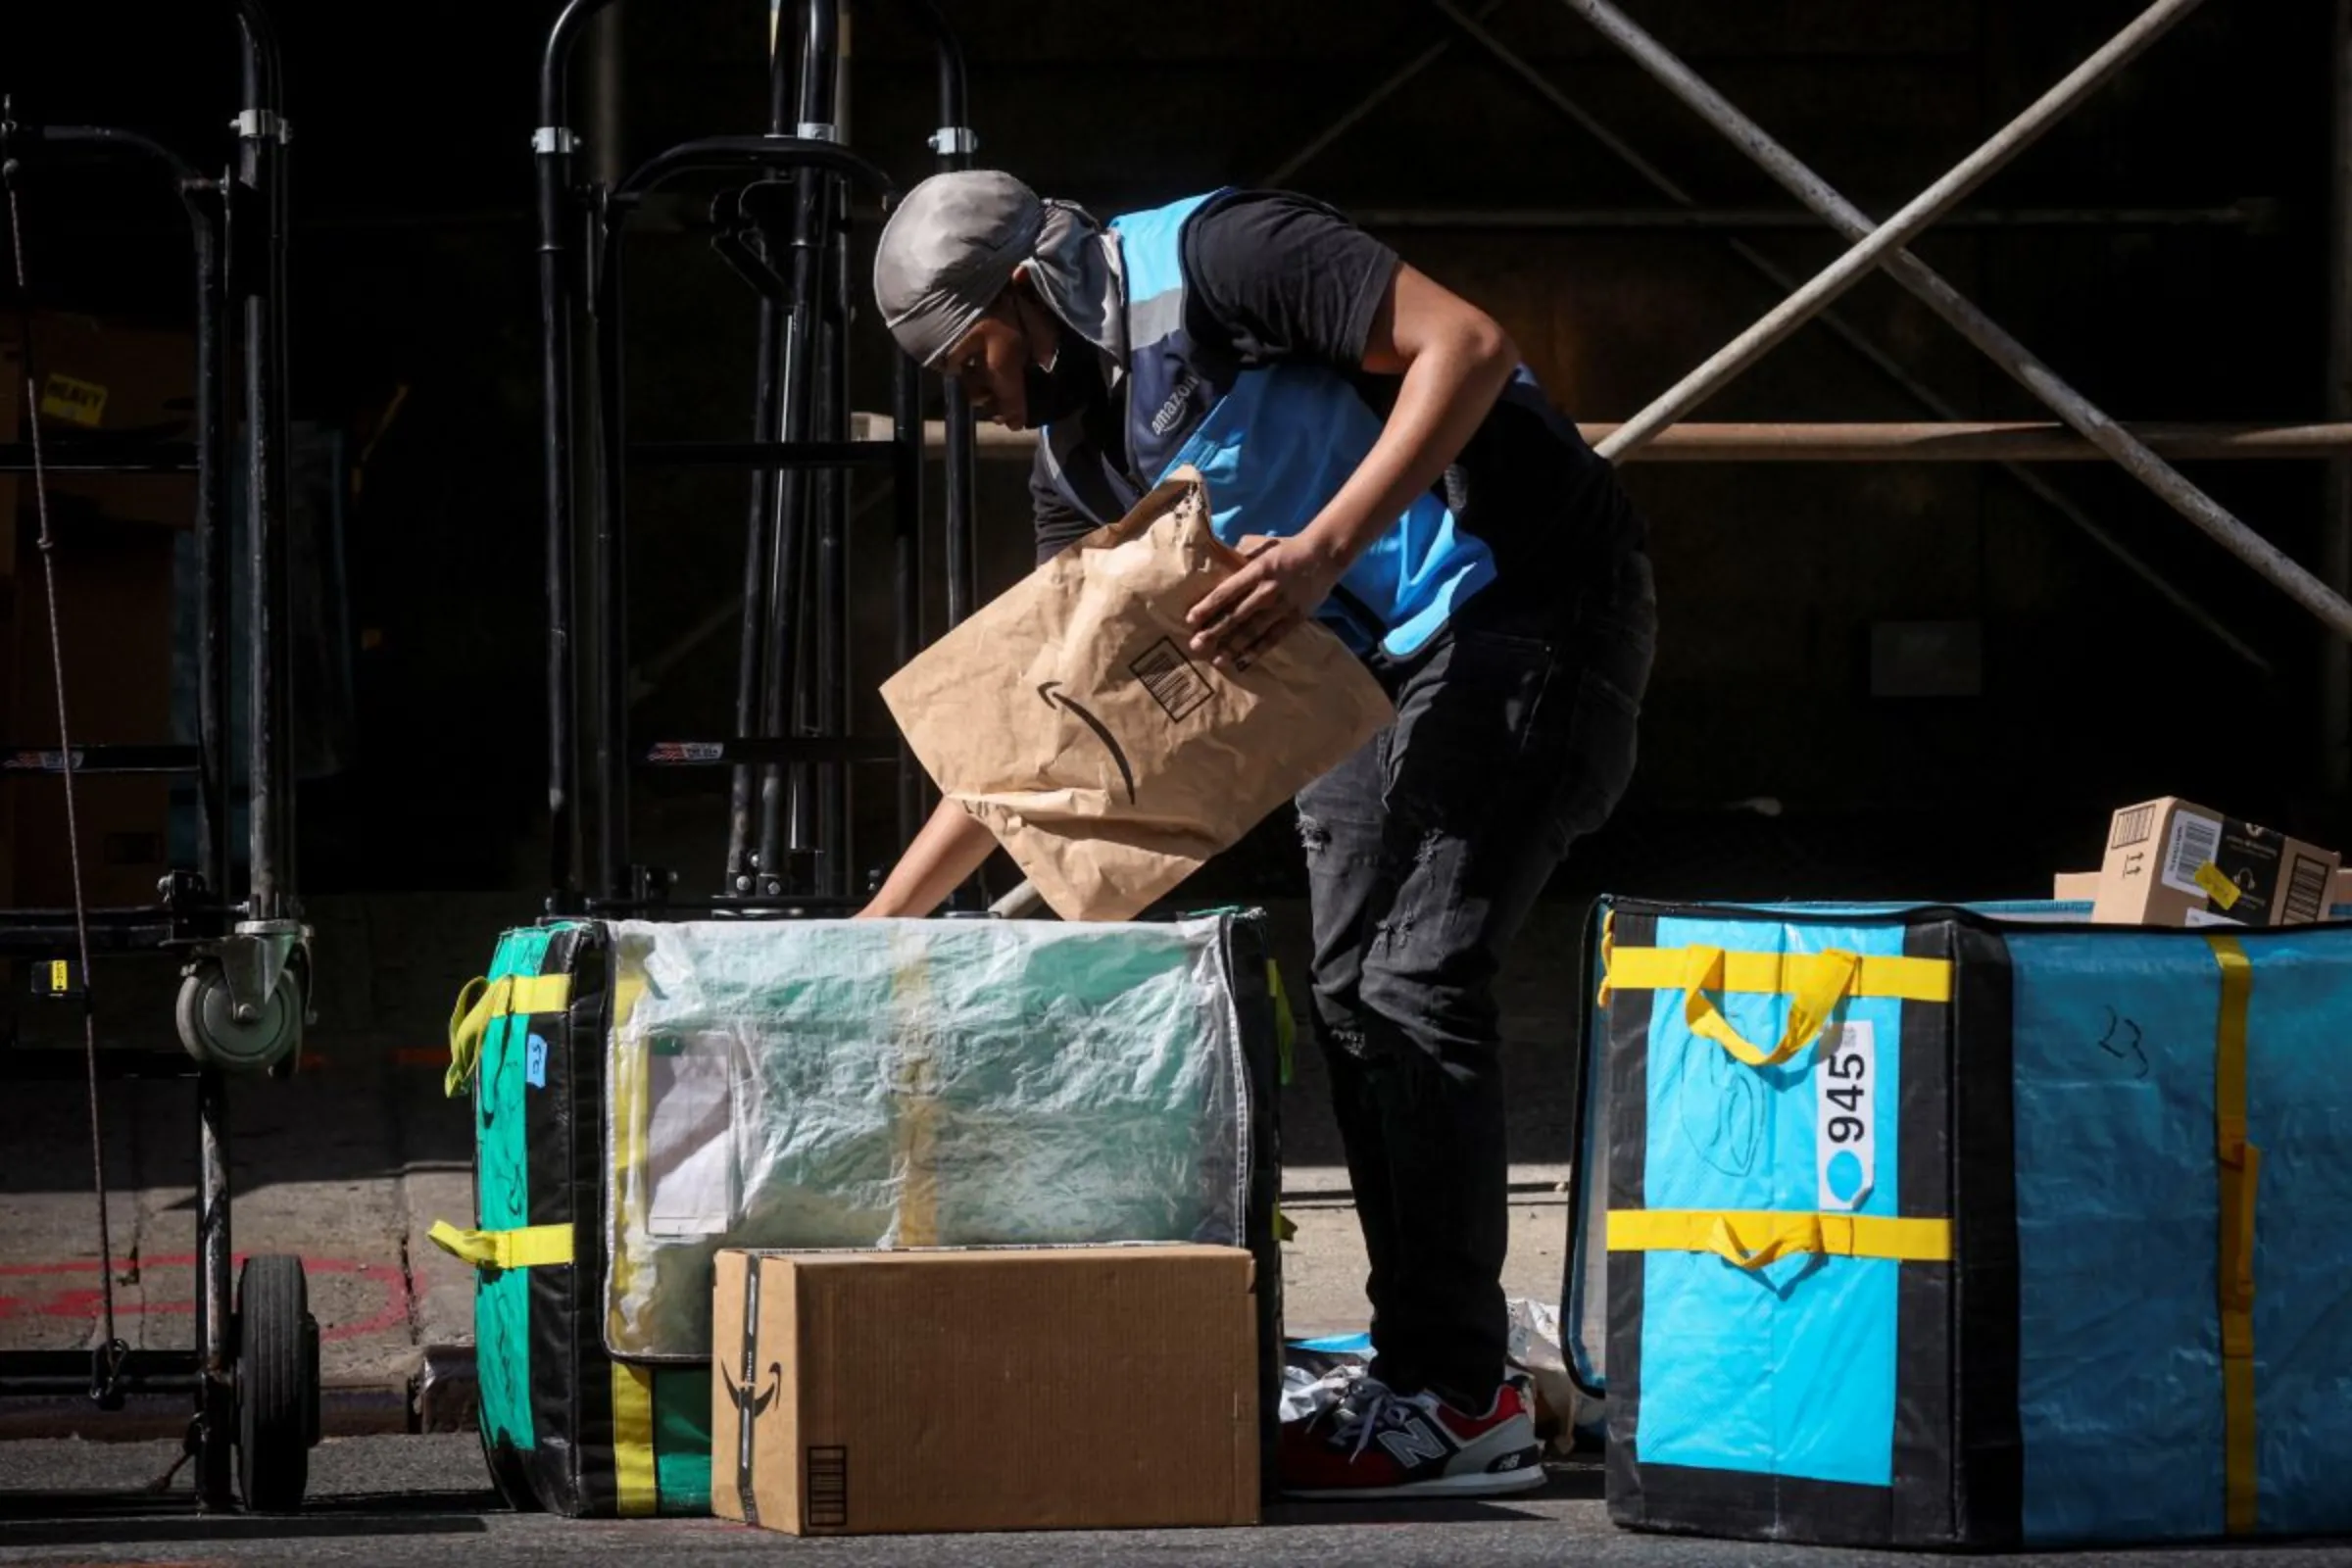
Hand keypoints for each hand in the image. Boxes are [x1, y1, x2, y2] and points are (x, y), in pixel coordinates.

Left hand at [1185, 534, 1343, 671]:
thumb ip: (1239, 554)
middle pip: (1237, 615)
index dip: (1208, 606)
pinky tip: (1242, 662)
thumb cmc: (1286, 548)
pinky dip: (1258, 651)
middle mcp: (1268, 590)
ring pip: (1254, 630)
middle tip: (1196, 645)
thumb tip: (1216, 562)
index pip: (1227, 591)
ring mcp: (1283, 606)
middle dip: (1215, 631)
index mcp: (1257, 569)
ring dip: (1233, 646)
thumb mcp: (1260, 544)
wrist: (1324, 554)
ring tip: (1217, 660)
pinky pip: (1274, 638)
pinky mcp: (1296, 618)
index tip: (1191, 620)